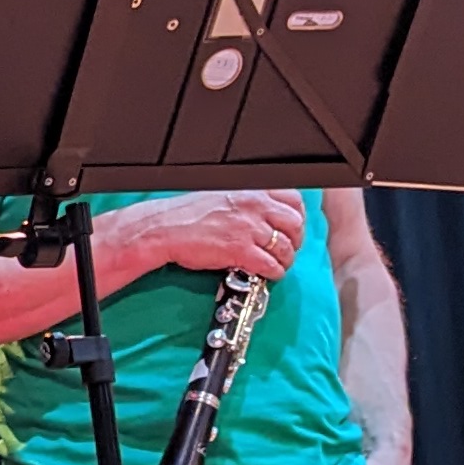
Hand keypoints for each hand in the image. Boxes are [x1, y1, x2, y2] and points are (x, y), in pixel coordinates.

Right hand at [150, 188, 307, 282]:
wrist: (166, 228)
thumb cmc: (188, 213)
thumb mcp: (224, 194)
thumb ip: (247, 200)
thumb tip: (264, 212)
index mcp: (251, 190)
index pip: (293, 200)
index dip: (298, 217)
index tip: (293, 226)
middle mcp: (254, 206)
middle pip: (294, 224)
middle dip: (295, 240)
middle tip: (288, 248)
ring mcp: (249, 229)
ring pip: (285, 247)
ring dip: (286, 259)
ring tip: (278, 264)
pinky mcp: (241, 251)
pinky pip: (270, 265)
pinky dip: (274, 272)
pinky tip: (268, 274)